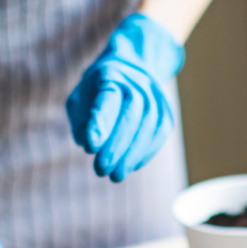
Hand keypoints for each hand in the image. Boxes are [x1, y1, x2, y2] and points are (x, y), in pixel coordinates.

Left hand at [66, 13, 184, 181]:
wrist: (130, 72)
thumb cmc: (97, 93)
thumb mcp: (80, 101)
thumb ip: (82, 121)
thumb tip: (90, 144)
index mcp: (110, 74)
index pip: (107, 98)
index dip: (100, 123)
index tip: (90, 147)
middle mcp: (137, 81)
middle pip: (132, 112)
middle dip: (116, 145)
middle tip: (101, 169)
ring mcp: (156, 96)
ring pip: (149, 125)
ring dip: (131, 154)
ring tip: (115, 175)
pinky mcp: (166, 112)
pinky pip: (160, 134)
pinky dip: (145, 153)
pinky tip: (131, 167)